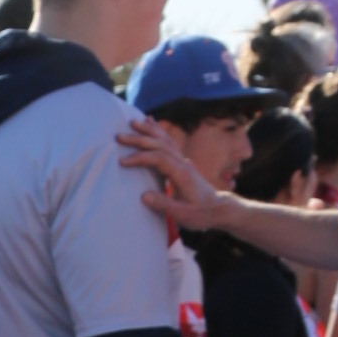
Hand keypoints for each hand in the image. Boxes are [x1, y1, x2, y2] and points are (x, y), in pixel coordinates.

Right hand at [121, 112, 221, 231]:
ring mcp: (183, 161)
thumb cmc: (200, 213)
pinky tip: (151, 123)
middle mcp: (182, 163)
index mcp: (182, 174)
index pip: (159, 159)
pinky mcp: (181, 162)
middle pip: (160, 144)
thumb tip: (143, 196)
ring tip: (133, 122)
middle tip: (119, 136)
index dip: (140, 157)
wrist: (217, 208)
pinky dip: (158, 131)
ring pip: (165, 140)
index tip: (123, 161)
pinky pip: (169, 142)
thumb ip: (164, 204)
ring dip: (148, 130)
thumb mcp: (182, 214)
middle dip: (139, 139)